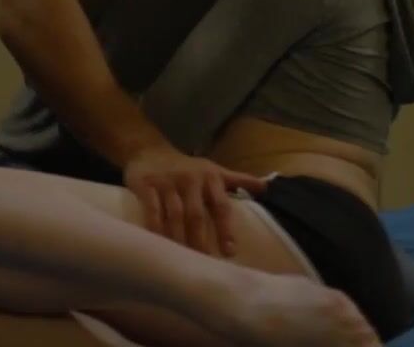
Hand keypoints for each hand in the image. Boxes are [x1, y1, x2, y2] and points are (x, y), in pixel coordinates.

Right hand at [123, 146, 268, 256]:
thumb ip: (238, 180)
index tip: (230, 252)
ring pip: (175, 216)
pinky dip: (156, 229)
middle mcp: (190, 179)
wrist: (148, 150)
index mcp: (210, 177)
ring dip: (179, 239)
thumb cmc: (187, 167)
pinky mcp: (146, 185)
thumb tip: (267, 187)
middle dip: (201, 240)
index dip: (226, 229)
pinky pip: (152, 211)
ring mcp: (167, 182)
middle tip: (204, 264)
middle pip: (197, 215)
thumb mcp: (213, 169)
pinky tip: (159, 246)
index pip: (221, 206)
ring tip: (183, 261)